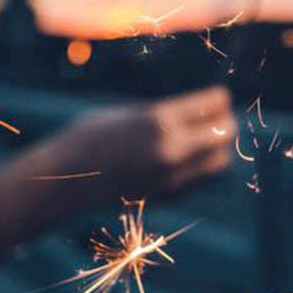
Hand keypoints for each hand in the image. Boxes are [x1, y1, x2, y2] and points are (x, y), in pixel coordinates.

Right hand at [54, 86, 235, 204]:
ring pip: (220, 161)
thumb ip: (170, 114)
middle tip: (219, 117)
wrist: (66, 177)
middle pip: (226, 133)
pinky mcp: (168, 196)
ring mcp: (171, 176)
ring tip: (208, 138)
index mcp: (160, 119)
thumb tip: (205, 111)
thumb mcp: (134, 112)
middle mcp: (170, 148)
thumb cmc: (94, 134)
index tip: (217, 97)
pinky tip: (193, 157)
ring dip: (220, 147)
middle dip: (226, 122)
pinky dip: (205, 166)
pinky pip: (203, 179)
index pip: (214, 104)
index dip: (219, 98)